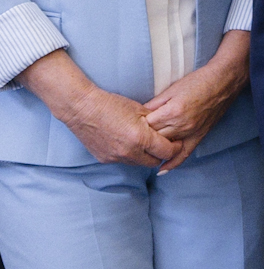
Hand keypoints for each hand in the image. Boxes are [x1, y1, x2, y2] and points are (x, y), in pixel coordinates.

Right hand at [17, 50, 181, 166]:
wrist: (82, 108)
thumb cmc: (111, 105)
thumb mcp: (140, 110)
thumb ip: (156, 123)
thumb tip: (168, 130)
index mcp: (141, 139)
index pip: (167, 152)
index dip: (175, 147)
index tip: (176, 141)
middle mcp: (129, 152)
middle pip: (154, 162)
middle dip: (161, 154)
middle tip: (162, 143)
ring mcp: (115, 158)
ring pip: (138, 163)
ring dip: (144, 156)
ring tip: (144, 142)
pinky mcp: (104, 159)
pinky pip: (123, 161)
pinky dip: (129, 155)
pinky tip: (127, 142)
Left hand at [143, 31, 248, 171]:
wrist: (224, 81)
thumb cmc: (198, 81)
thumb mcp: (172, 89)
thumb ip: (154, 104)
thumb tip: (139, 116)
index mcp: (172, 112)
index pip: (146, 126)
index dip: (135, 126)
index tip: (127, 126)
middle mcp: (181, 125)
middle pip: (154, 139)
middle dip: (142, 139)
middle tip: (130, 138)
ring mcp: (191, 133)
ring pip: (166, 147)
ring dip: (153, 149)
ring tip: (139, 151)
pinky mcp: (199, 136)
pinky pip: (184, 154)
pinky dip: (172, 163)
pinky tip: (161, 170)